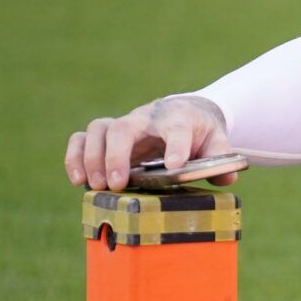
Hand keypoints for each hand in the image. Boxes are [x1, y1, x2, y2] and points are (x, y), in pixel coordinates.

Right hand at [64, 95, 234, 191]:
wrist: (183, 114)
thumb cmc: (199, 132)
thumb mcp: (217, 142)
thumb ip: (222, 159)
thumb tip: (226, 179)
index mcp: (178, 119)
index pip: (176, 128)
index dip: (176, 146)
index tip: (174, 165)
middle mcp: (145, 119)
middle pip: (124, 127)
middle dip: (117, 155)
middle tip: (118, 184)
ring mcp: (123, 125)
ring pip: (98, 130)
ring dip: (92, 158)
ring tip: (97, 186)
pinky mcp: (106, 136)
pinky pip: (81, 137)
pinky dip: (74, 155)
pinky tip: (77, 179)